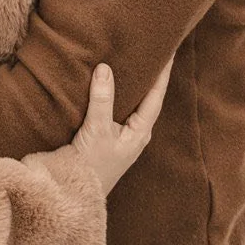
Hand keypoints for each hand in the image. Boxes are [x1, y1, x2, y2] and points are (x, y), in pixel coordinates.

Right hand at [68, 59, 172, 195]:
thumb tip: (106, 68)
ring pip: (131, 104)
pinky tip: (109, 84)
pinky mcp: (107, 137)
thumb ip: (102, 100)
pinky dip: (116, 94)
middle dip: (149, 76)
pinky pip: (116, 109)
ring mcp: (122, 135)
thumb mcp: (97, 131)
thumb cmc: (91, 166)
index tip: (170, 51)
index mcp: (140, 132)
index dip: (163, 73)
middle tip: (151, 51)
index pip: (156, 95)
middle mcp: (135, 132)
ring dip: (132, 84)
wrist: (74, 193)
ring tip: (131, 61)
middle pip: (147, 98)